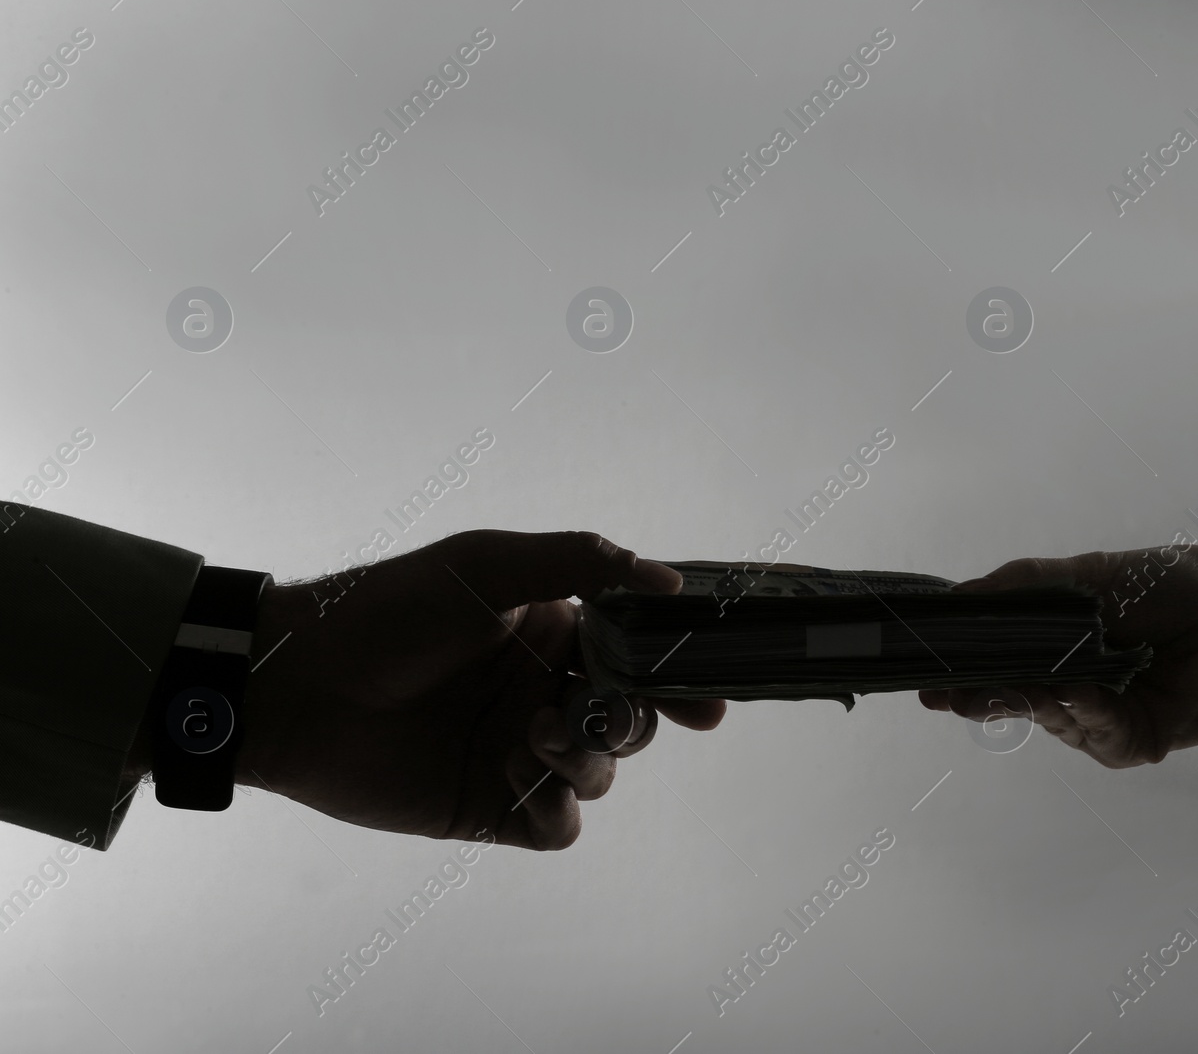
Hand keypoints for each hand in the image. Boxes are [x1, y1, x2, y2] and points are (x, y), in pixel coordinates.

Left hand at [233, 530, 724, 849]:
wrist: (296, 686)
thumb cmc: (386, 611)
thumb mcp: (486, 565)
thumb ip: (581, 563)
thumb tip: (669, 583)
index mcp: (553, 631)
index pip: (639, 655)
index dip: (680, 675)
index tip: (710, 694)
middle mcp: (543, 691)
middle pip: (632, 718)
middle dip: (635, 718)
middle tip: (603, 711)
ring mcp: (519, 752)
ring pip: (601, 772)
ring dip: (587, 756)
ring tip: (536, 735)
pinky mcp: (490, 805)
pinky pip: (557, 826)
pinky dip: (558, 807)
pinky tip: (524, 774)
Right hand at [919, 545, 1197, 773]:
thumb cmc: (1171, 586)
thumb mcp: (1093, 571)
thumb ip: (1028, 584)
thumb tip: (962, 592)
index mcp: (1054, 647)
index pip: (995, 662)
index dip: (960, 667)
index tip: (924, 670)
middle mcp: (1070, 687)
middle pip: (1013, 697)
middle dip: (977, 697)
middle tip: (943, 694)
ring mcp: (1102, 717)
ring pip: (1052, 718)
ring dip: (1031, 702)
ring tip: (1008, 687)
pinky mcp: (1137, 740)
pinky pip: (1100, 733)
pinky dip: (1087, 712)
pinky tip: (1076, 691)